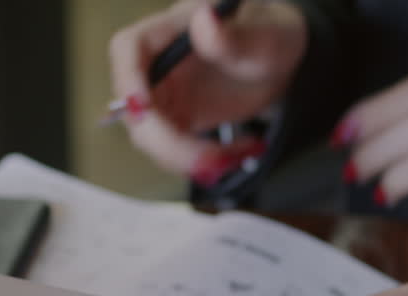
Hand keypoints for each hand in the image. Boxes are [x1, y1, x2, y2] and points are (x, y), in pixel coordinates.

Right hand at [108, 0, 306, 181]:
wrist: (280, 63)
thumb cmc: (271, 36)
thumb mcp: (262, 37)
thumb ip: (232, 38)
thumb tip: (203, 21)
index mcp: (172, 29)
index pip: (128, 47)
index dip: (127, 79)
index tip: (144, 108)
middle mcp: (160, 63)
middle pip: (134, 105)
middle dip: (164, 140)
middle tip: (208, 159)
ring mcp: (165, 94)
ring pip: (150, 136)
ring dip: (186, 157)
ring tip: (234, 154)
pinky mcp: (177, 120)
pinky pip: (172, 150)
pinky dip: (199, 161)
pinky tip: (233, 155)